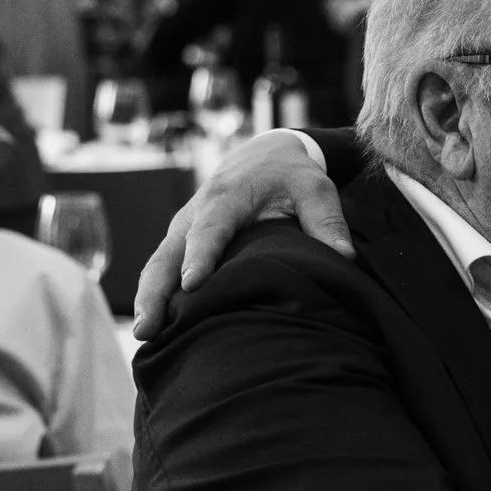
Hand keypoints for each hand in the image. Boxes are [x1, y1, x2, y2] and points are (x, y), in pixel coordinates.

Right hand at [132, 129, 351, 337]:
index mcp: (228, 196)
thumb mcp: (316, 189)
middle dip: (156, 289)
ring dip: (148, 298)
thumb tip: (345, 258)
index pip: (210, 228)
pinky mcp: (180, 238)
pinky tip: (153, 328)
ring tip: (144, 336)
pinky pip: (160, 266)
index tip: (192, 285)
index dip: (200, 255)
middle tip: (148, 327)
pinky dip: (152, 294)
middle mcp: (196, 211)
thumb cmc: (293, 175)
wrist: (266, 153)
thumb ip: (328, 221)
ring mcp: (183, 226)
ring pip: (158, 263)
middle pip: (169, 252)